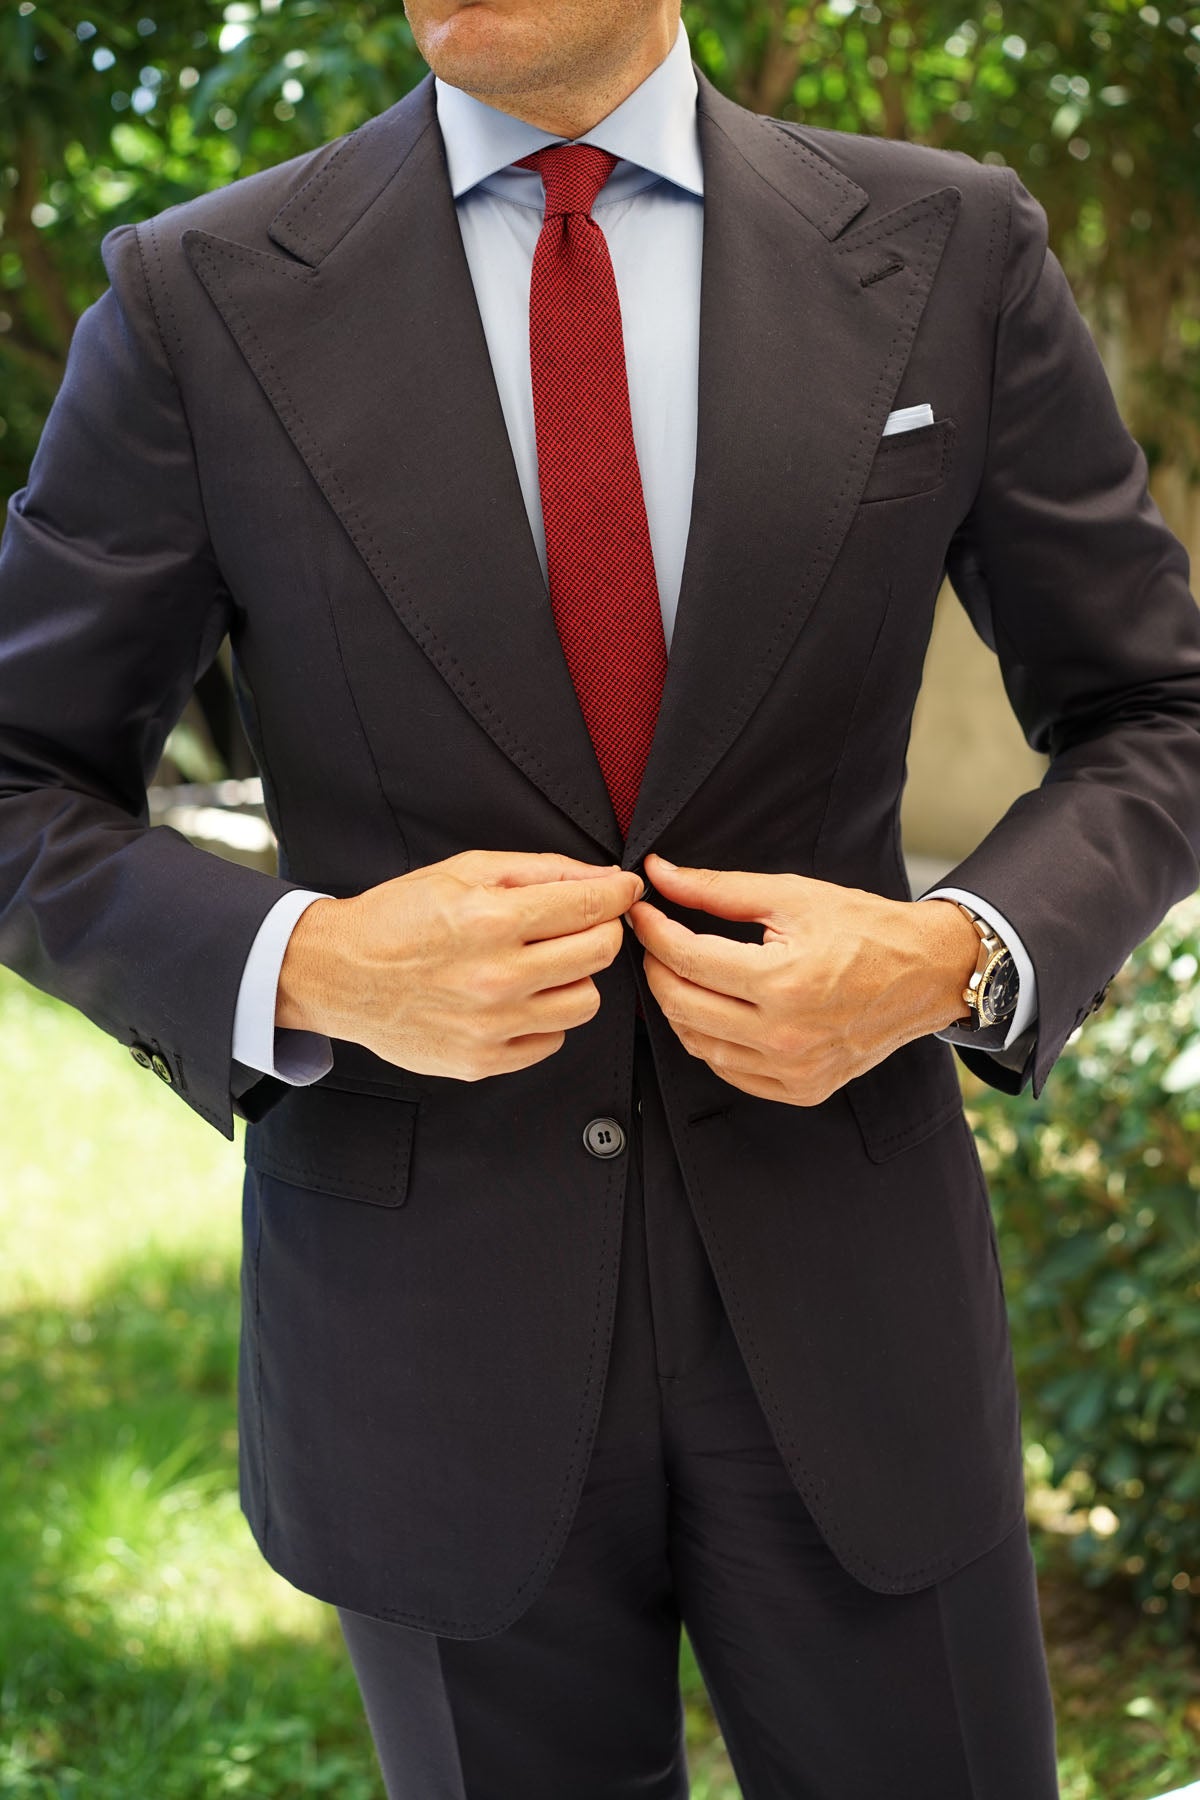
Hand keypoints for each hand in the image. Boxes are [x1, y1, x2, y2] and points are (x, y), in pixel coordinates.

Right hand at [277, 850, 643, 1079]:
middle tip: (579, 923)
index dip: (618, 894)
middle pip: (599, 953)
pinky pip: (552, 1041)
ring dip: (574, 979)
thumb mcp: (466, 870)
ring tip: (542, 964)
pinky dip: (544, 1018)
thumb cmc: (400, 917)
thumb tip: (607, 878)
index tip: (624, 891)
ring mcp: (491, 1025)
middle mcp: (496, 976)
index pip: (590, 905)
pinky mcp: (483, 1061)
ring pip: (585, 1002)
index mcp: (491, 919)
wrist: (339, 974)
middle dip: (601, 930)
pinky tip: (516, 998)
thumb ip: (543, 870)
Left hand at [627, 852, 978, 1104]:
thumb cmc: (865, 930)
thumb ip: (718, 890)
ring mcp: (793, 1070)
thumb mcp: (792, 896)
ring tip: (679, 972)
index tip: (642, 912)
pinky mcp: (800, 1089)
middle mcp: (785, 1036)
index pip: (688, 960)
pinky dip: (708, 1040)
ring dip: (677, 1005)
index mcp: (784, 983)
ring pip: (698, 1044)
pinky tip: (711, 1009)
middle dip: (656, 967)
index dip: (653, 931)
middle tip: (655, 940)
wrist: (926, 975)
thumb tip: (661, 875)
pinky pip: (729, 1070)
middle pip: (682, 1005)